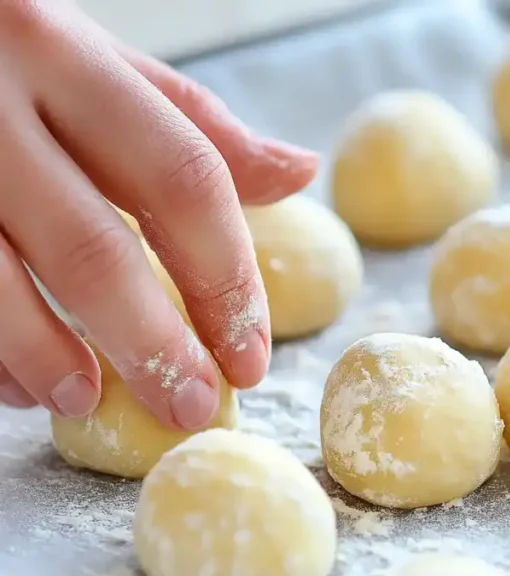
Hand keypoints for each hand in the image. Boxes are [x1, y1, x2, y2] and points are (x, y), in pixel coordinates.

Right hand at [0, 1, 318, 427]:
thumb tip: (300, 171)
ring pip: (0, 280)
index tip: (250, 359)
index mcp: (70, 57)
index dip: (225, 281)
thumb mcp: (99, 64)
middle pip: (96, 249)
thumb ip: (194, 125)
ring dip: (51, 358)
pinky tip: (21, 382)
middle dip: (154, 345)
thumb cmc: (10, 54)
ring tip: (89, 401)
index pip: (181, 182)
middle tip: (192, 406)